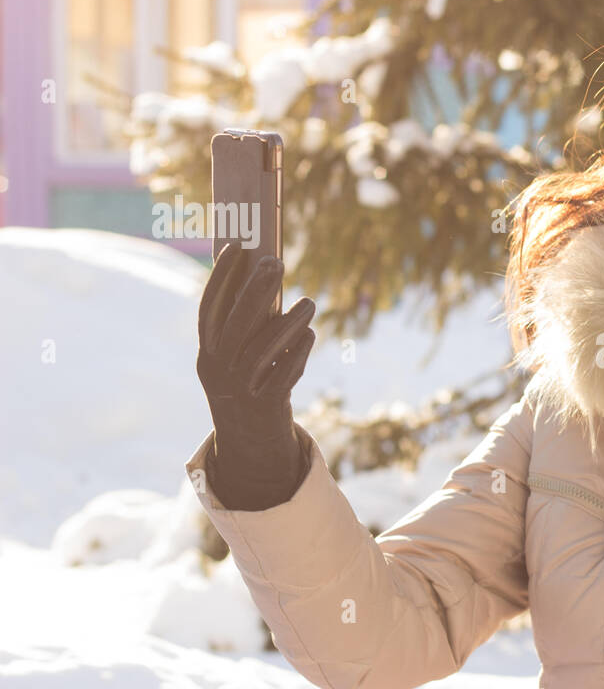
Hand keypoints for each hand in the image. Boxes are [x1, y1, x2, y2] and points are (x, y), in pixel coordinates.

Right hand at [196, 245, 315, 509]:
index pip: (209, 308)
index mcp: (207, 353)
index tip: (236, 246)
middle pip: (235, 324)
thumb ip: (249, 326)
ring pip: (263, 349)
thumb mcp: (238, 357)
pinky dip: (299, 352)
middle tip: (275, 261)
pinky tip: (310, 335)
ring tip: (309, 303)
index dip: (221, 278)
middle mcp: (218, 369)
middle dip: (254, 290)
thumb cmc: (249, 384)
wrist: (250, 442)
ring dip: (288, 322)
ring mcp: (241, 388)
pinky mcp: (266, 405)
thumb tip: (268, 279)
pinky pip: (285, 373)